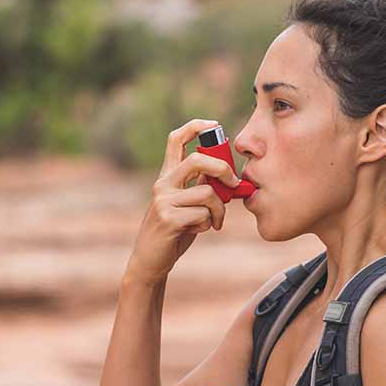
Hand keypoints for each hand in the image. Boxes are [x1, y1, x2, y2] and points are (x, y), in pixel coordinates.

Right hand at [125, 119, 241, 283]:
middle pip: (198, 159)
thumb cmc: (174, 231)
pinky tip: (199, 230)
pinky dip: (209, 223)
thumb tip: (228, 175)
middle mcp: (162, 184)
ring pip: (207, 193)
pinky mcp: (168, 219)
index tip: (214, 125)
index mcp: (167, 176)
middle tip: (234, 184)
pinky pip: (203, 214)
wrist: (151, 260)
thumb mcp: (187, 204)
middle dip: (223, 169)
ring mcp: (164, 200)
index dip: (195, 126)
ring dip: (219, 210)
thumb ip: (200, 186)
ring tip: (214, 221)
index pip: (176, 139)